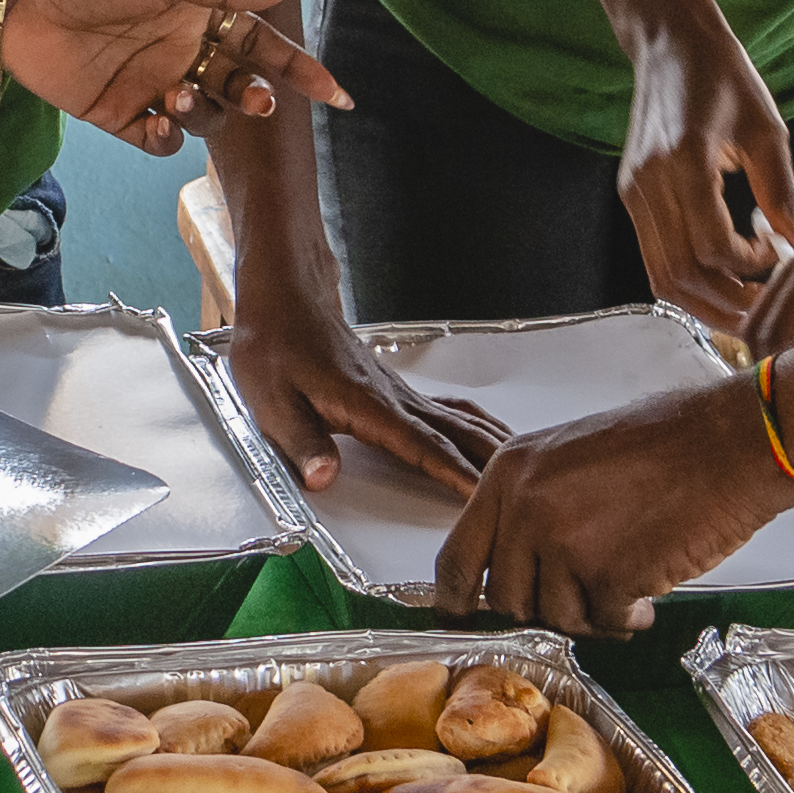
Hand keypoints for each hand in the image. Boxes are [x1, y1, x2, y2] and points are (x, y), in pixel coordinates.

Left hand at [0, 0, 342, 150]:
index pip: (262, 46)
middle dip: (256, 96)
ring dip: (205, 111)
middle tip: (257, 100)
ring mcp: (154, 87)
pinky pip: (160, 140)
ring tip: (180, 93)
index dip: (300, 69)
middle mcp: (184, 54)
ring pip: (205, 117)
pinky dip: (169, 136)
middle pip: (239, 86)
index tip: (336, 94)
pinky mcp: (120, 116)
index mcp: (201, 16)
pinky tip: (160, 118)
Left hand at [227, 295, 506, 502]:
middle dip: (489, 461)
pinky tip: (485, 432)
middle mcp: (391, 397)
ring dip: (489, 441)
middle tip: (523, 489)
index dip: (453, 472)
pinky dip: (473, 423)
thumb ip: (301, 442)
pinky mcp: (393, 389)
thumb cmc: (274, 345)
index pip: (420, 444)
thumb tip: (323, 477)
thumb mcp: (270, 401)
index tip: (483, 494)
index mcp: (365, 405)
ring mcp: (397, 391)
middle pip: (454, 431)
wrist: (283, 298)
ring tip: (521, 464)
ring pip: (457, 418)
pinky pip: (446, 409)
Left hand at [434, 381, 793, 635]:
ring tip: (629, 583)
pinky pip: (604, 622)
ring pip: (556, 616)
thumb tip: (514, 567)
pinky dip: (627, 618)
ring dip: (593, 612)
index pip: (456, 556)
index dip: (456, 598)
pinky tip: (649, 594)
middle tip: (585, 593)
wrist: (726, 444)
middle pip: (506, 599)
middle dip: (545, 607)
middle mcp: (525, 508)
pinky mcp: (607, 576)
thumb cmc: (665, 445)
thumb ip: (532, 507)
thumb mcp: (570, 458)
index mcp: (509, 474)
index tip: (460, 618)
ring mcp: (563, 544)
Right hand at [614, 16, 793, 329]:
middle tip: (766, 312)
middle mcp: (649, 182)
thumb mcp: (766, 128)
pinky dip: (686, 279)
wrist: (669, 43)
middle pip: (681, 275)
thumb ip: (780, 191)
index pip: (712, 246)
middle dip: (726, 305)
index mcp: (685, 160)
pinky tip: (720, 275)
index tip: (778, 254)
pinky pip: (653, 257)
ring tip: (743, 307)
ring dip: (703, 303)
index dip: (750, 266)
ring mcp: (634, 191)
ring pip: (660, 276)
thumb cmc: (724, 76)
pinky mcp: (631, 195)